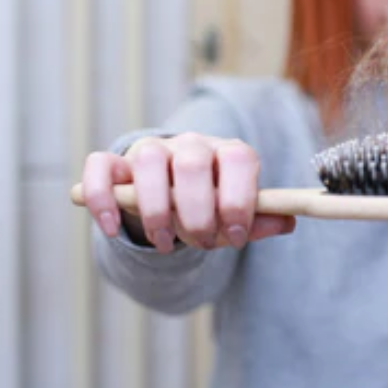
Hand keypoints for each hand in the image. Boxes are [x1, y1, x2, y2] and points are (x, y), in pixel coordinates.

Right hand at [81, 133, 295, 253]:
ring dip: (156, 210)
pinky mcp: (116, 162)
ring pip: (148, 161)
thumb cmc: (209, 205)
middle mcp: (190, 145)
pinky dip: (103, 198)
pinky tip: (112, 229)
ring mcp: (151, 150)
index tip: (236, 235)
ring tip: (166, 242)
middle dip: (197, 212)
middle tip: (202, 243)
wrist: (170, 194)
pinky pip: (101, 167)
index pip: (238, 159)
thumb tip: (287, 222)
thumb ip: (257, 220)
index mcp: (227, 152)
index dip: (239, 198)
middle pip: (193, 163)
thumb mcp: (234, 216)